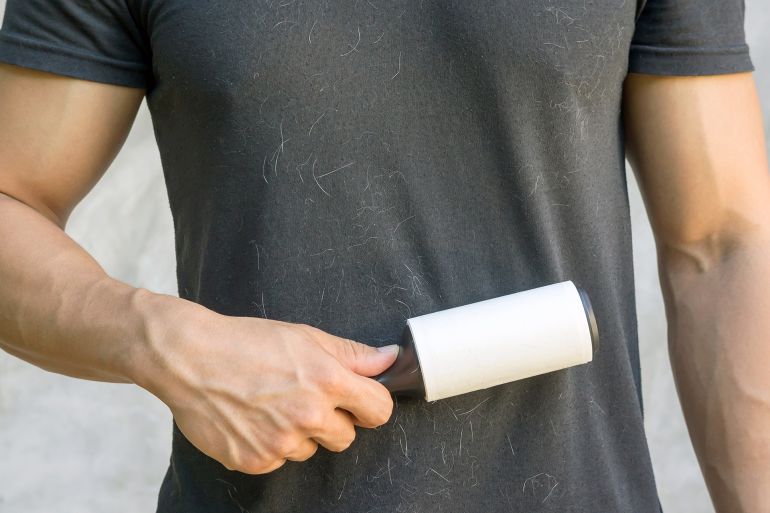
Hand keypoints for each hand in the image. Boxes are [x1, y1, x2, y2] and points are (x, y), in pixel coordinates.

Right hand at [134, 303, 399, 473]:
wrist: (189, 358)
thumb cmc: (246, 342)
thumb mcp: (305, 337)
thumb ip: (352, 354)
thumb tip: (389, 358)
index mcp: (328, 381)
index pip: (379, 410)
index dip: (371, 404)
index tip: (360, 401)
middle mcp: (309, 415)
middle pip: (347, 437)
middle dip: (333, 420)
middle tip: (304, 397)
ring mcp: (281, 442)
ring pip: (310, 449)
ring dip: (299, 434)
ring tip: (271, 405)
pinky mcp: (255, 460)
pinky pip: (278, 460)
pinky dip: (269, 444)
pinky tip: (252, 419)